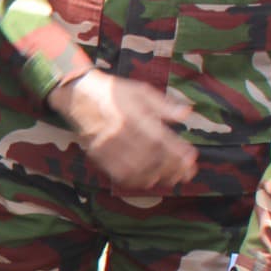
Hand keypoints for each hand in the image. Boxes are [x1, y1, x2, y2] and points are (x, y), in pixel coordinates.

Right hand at [50, 68, 198, 191]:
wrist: (78, 95)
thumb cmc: (113, 92)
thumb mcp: (140, 91)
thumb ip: (163, 104)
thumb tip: (186, 113)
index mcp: (133, 114)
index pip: (160, 138)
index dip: (177, 152)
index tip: (192, 159)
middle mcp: (120, 132)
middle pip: (150, 157)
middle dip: (172, 168)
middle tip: (186, 173)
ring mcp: (107, 146)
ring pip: (135, 169)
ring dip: (156, 176)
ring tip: (170, 178)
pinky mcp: (98, 154)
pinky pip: (117, 173)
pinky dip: (135, 180)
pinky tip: (147, 180)